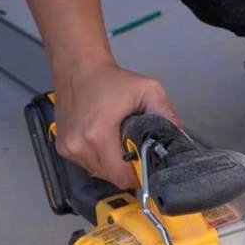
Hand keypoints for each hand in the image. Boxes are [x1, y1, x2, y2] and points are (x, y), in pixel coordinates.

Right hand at [53, 61, 178, 188]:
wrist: (78, 67)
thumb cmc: (110, 79)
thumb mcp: (149, 91)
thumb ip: (167, 116)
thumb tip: (181, 141)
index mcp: (97, 135)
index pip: (123, 177)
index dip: (139, 175)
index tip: (147, 164)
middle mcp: (79, 145)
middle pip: (113, 178)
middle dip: (129, 168)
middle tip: (136, 149)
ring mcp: (68, 148)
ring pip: (100, 173)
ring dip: (114, 164)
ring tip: (119, 142)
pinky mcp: (63, 147)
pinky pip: (89, 165)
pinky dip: (101, 158)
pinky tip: (106, 141)